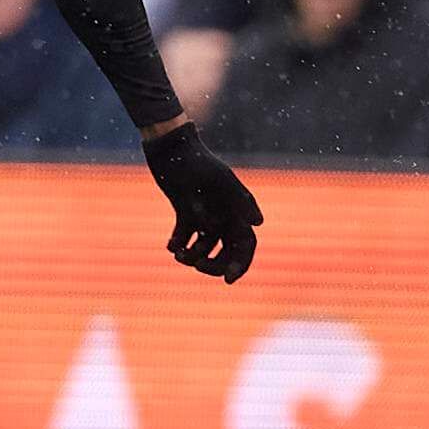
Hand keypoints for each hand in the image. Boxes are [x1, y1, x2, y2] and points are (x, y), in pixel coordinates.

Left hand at [143, 122, 261, 282]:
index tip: (229, 280)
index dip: (241, 264)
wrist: (170, 148)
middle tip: (196, 266)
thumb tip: (259, 224)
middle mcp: (222, 215)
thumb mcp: (219, 180)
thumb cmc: (196, 162)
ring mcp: (204, 214)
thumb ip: (240, 200)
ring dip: (192, 256)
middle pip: (226, 251)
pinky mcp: (184, 212)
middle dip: (214, 265)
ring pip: (204, 247)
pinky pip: (184, 237)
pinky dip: (178, 244)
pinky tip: (171, 245)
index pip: (245, 244)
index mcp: (236, 210)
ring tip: (179, 254)